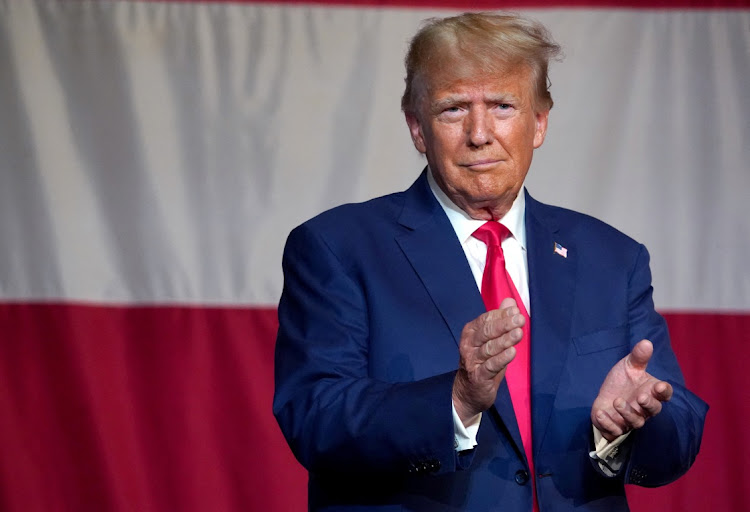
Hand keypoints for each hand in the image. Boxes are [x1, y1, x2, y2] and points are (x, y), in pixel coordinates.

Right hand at [452, 298, 524, 424]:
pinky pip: (491, 366)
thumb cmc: (482, 362)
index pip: (486, 319)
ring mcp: (472, 361)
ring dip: (505, 340)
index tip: (516, 311)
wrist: (468, 392)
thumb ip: (500, 320)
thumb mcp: (491, 340)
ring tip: (519, 333)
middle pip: (487, 332)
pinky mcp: (478, 376)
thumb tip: (510, 302)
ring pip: (489, 348)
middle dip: (504, 324)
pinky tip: (512, 352)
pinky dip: (501, 359)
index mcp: (470, 332)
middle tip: (520, 319)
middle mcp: (468, 345)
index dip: (501, 314)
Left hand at [591, 339, 672, 441]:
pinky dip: (608, 423)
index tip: (660, 386)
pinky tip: (601, 413)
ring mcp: (631, 419)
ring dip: (626, 412)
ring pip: (635, 422)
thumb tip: (646, 342)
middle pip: (653, 410)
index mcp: (651, 392)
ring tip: (617, 401)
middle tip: (641, 397)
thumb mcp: (628, 366)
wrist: (605, 395)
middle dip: (649, 405)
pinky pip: (615, 430)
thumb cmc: (622, 381)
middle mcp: (644, 408)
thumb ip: (638, 357)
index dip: (664, 391)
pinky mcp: (616, 427)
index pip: (664, 394)